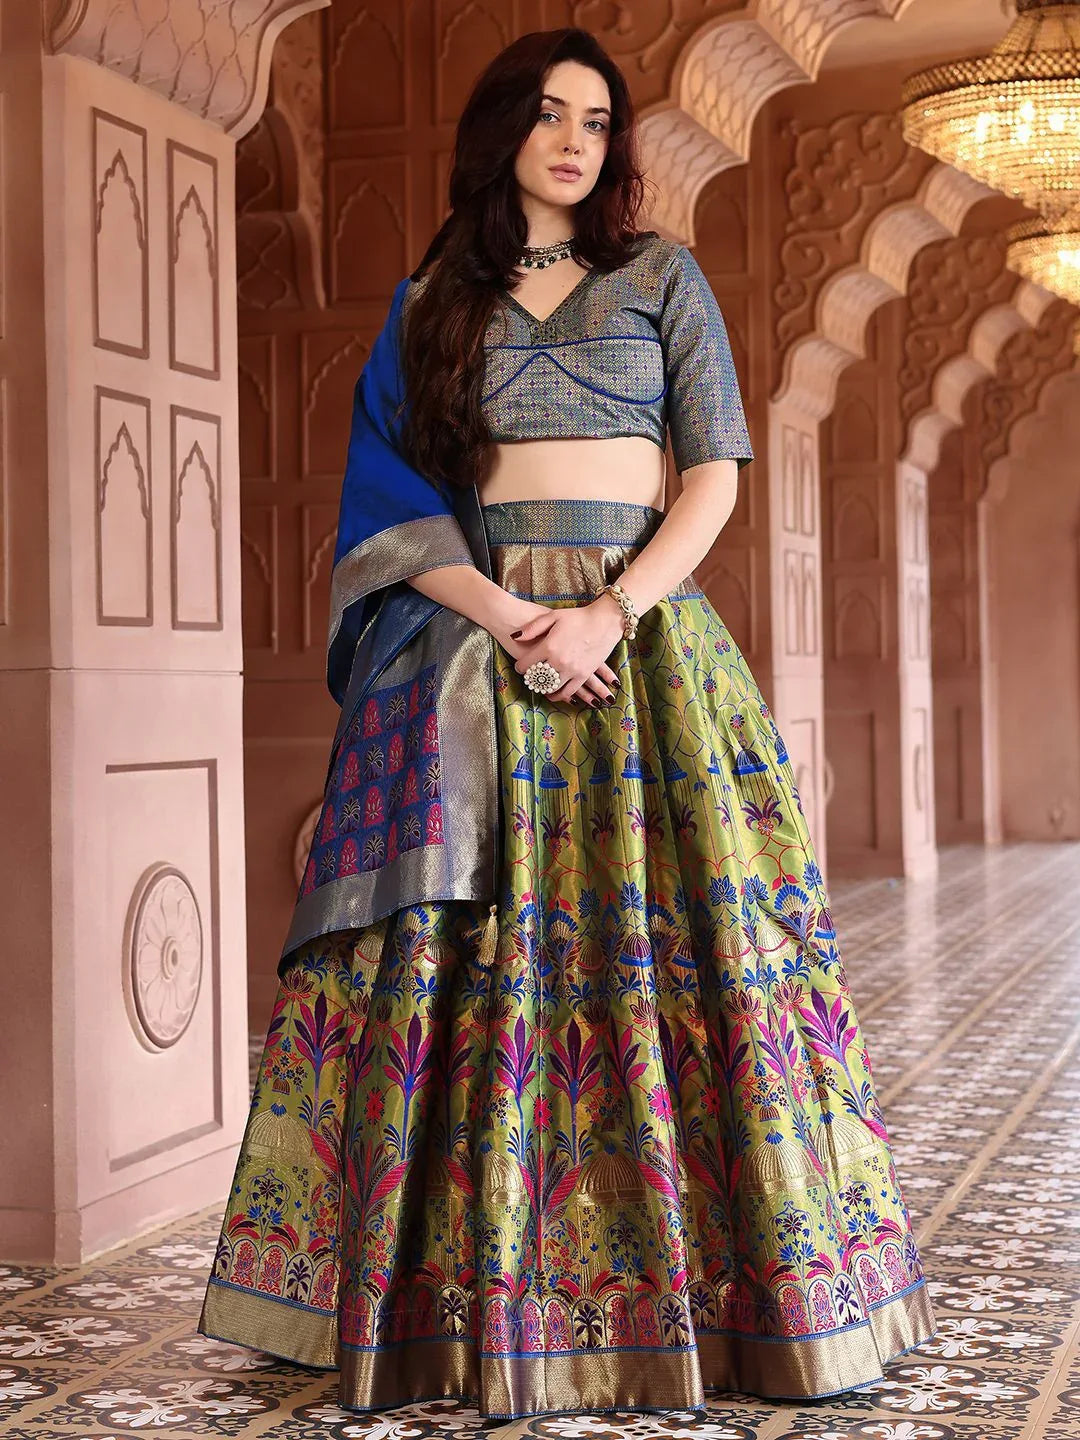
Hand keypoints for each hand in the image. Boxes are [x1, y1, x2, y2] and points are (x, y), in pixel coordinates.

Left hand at [508, 595, 625, 704]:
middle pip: (537, 678)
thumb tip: (515, 637)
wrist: (604, 622)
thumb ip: (532, 628)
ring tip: (541, 685)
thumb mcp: (553, 616)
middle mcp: (559, 661)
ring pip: (550, 688)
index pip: (525, 665)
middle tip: (530, 676)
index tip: (520, 667)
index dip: (519, 667)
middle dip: (531, 679)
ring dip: (543, 688)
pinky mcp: (583, 675)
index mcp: (549, 646)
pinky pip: (568, 692)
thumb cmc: (578, 617)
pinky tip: (554, 694)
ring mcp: (572, 670)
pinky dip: (558, 696)